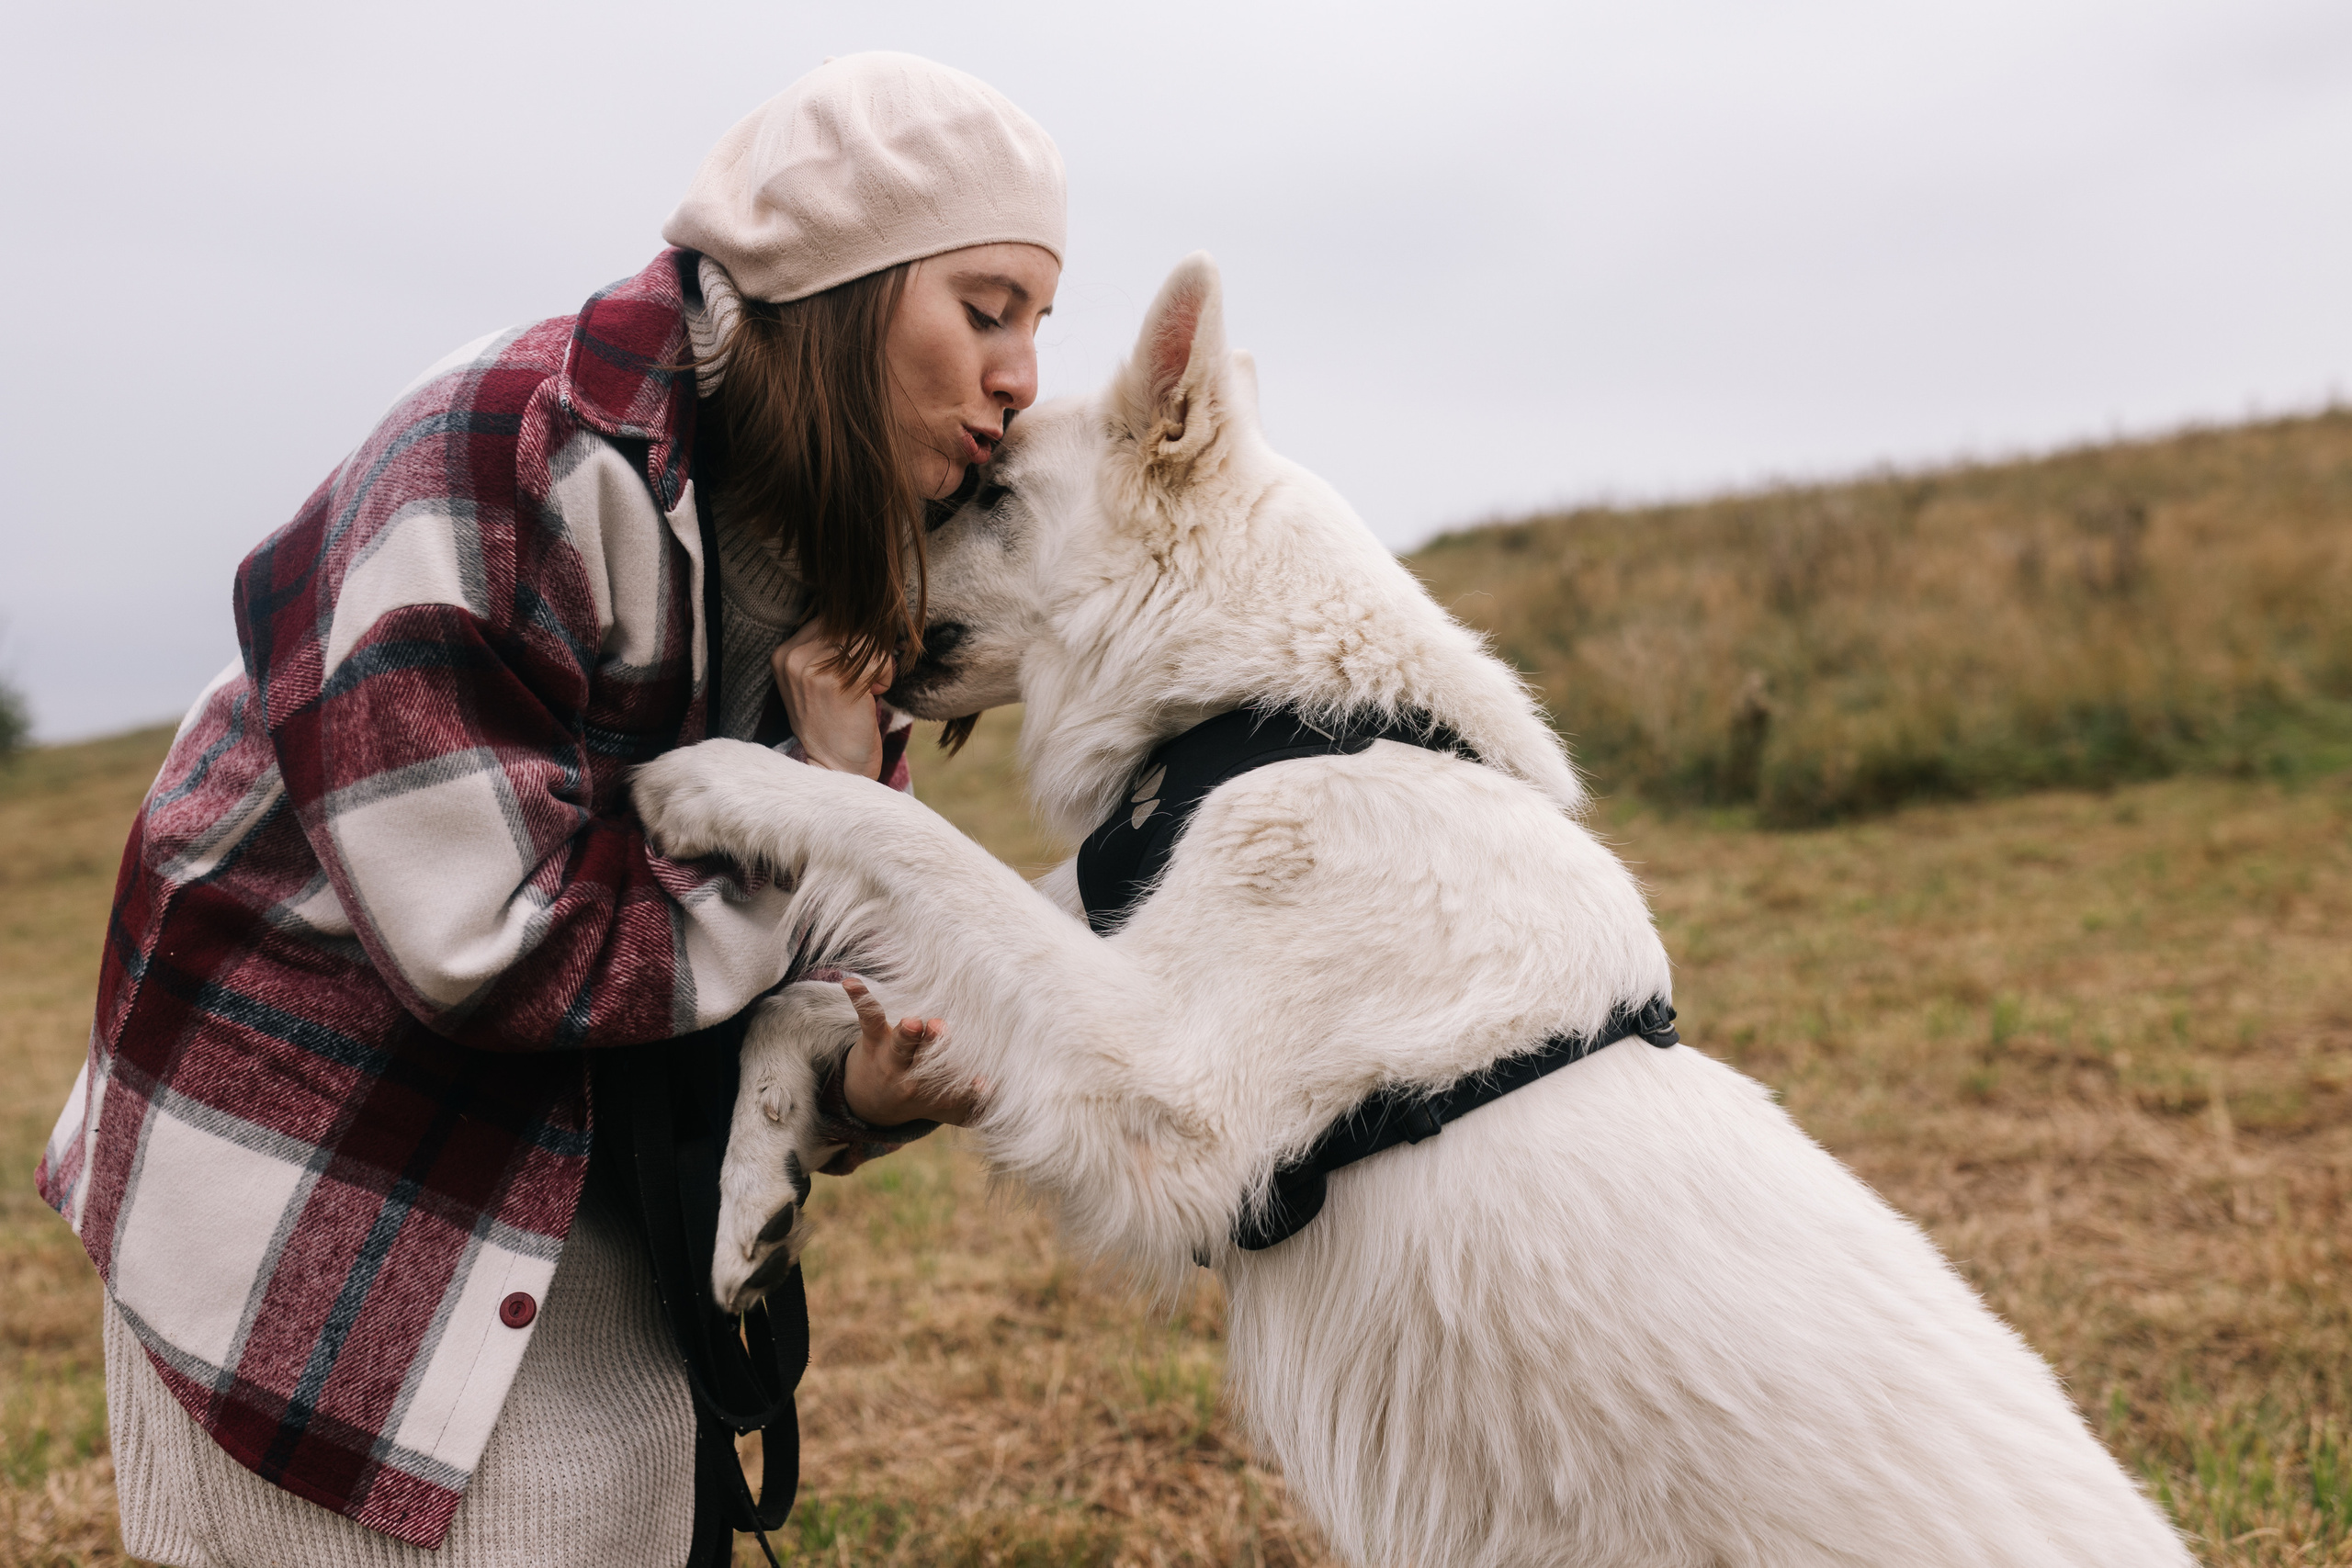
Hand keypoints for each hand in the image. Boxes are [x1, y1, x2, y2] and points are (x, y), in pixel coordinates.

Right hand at [772, 621, 890, 779]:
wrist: (835, 768)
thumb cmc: (836, 724)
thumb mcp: (819, 680)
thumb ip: (830, 647)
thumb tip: (867, 615)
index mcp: (784, 653)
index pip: (830, 618)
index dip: (854, 638)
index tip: (855, 669)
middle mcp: (793, 657)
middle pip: (850, 625)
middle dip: (868, 650)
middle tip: (863, 682)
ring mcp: (812, 668)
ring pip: (866, 640)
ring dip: (878, 665)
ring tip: (865, 690)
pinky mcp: (838, 682)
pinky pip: (879, 660)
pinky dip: (885, 678)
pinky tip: (871, 698)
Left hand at [838, 976, 986, 1127]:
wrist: (870, 1104)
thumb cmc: (923, 1097)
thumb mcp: (950, 1109)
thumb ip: (975, 1101)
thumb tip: (991, 1088)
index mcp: (935, 1094)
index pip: (957, 1091)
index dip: (971, 1089)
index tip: (983, 1085)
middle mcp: (913, 1077)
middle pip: (928, 1062)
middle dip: (936, 1048)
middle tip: (943, 1032)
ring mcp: (892, 1059)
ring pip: (902, 1045)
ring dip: (907, 1034)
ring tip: (911, 1023)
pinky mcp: (874, 1040)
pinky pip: (868, 1019)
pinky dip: (861, 999)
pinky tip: (851, 983)